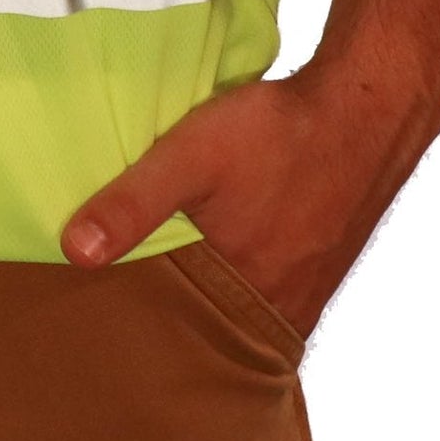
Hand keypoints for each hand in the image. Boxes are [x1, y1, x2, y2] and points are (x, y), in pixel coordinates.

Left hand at [59, 62, 439, 339]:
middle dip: (171, 317)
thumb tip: (75, 253)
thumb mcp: (190, 156)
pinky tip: (227, 250)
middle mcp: (282, 308)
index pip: (177, 334)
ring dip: (209, 294)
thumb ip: (134, 203)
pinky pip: (272, 288)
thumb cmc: (278, 133)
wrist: (364, 107)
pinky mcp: (323, 267)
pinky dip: (242, 277)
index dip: (139, 323)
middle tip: (127, 301)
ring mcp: (309, 291)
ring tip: (169, 274)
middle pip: (210, 326)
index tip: (102, 316)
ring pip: (241, 307)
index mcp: (245, 296)